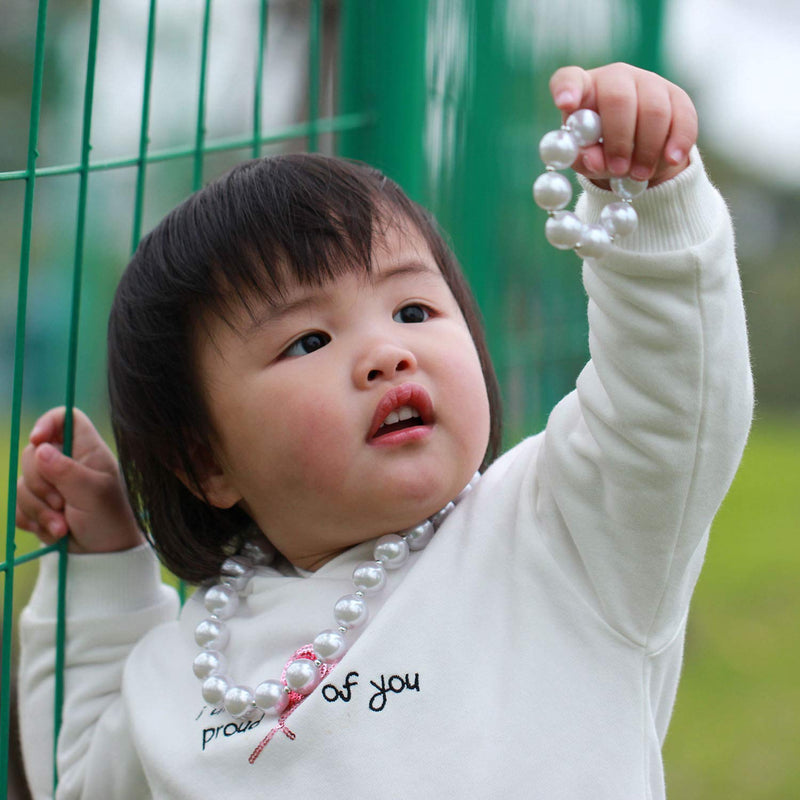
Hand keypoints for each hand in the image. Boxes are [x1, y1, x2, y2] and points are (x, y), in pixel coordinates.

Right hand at [15, 407, 143, 553]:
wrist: (103, 556)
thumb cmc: (108, 519)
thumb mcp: (93, 493)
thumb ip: (67, 471)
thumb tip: (39, 448)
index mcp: (87, 450)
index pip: (65, 417)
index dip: (47, 422)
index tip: (37, 440)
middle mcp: (67, 462)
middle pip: (33, 452)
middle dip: (41, 483)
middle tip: (62, 503)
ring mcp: (51, 484)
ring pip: (22, 482)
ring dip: (39, 508)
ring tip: (63, 526)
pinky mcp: (38, 506)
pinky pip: (18, 505)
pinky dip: (32, 520)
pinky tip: (54, 531)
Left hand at [549, 63, 697, 186]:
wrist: (634, 154)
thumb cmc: (599, 151)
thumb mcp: (586, 159)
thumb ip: (585, 159)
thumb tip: (595, 161)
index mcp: (583, 90)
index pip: (569, 79)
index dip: (567, 89)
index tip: (565, 104)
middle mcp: (615, 77)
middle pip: (619, 98)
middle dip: (619, 139)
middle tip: (619, 169)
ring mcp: (648, 82)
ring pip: (654, 109)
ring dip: (647, 148)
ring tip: (639, 174)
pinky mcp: (677, 96)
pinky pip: (683, 116)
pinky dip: (678, 141)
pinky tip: (671, 159)